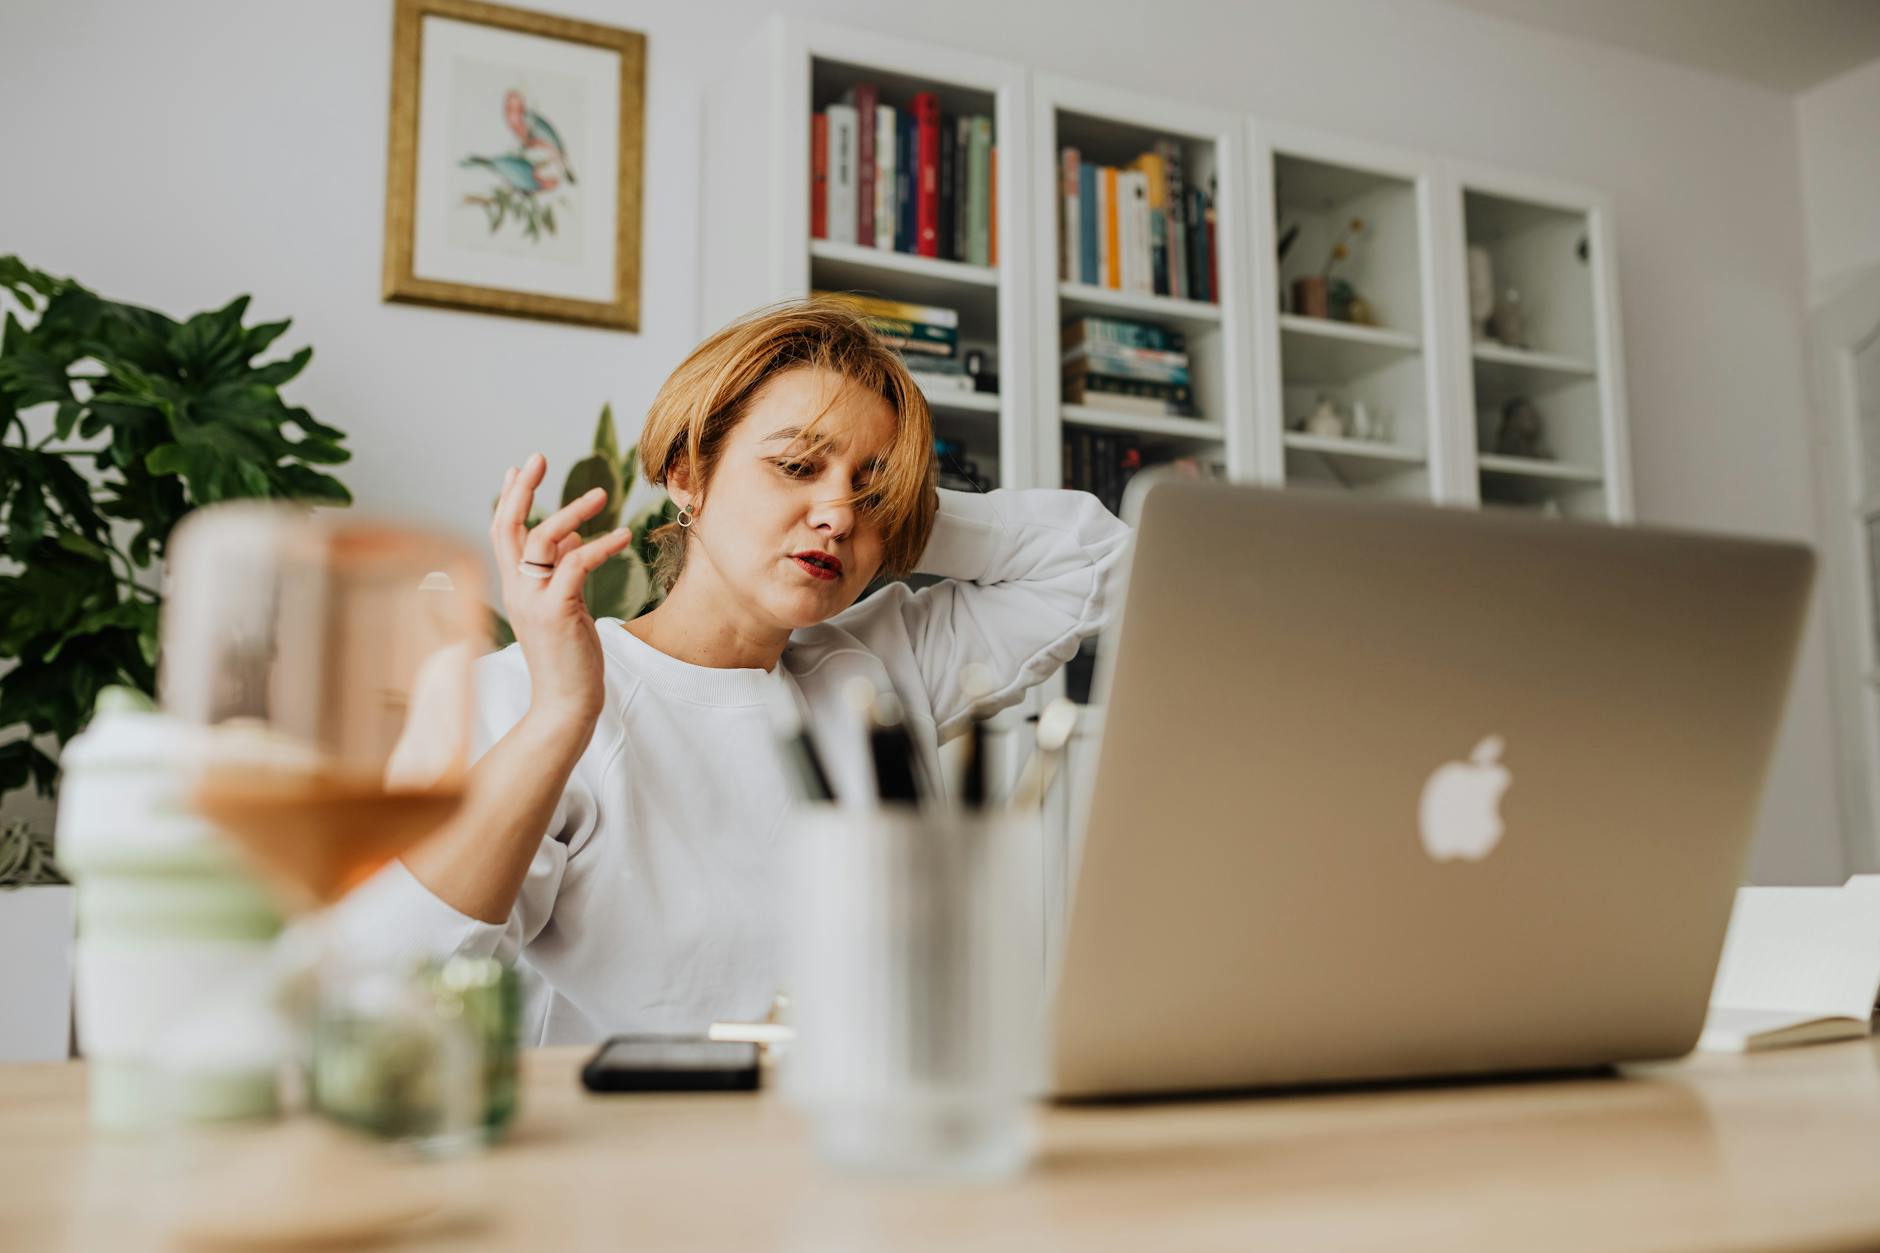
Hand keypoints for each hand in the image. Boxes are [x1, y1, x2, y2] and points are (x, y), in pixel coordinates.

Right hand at [490, 453, 635, 734]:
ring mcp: (533, 601)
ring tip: (602, 494)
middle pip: (507, 528)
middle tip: (538, 457)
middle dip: (521, 489)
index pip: (502, 534)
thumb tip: (575, 537)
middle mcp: (516, 590)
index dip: (509, 499)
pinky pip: (576, 565)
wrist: (566, 704)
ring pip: (542, 540)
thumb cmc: (569, 657)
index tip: (518, 469)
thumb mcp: (565, 607)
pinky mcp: (557, 612)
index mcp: (515, 588)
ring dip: (572, 512)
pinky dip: (600, 546)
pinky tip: (623, 536)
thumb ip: (564, 572)